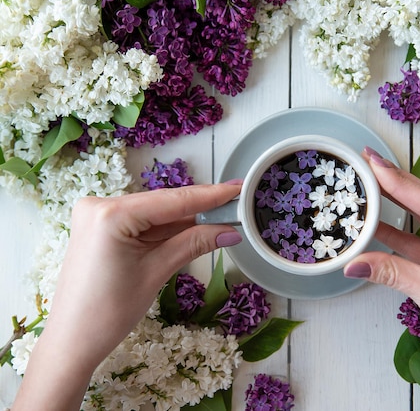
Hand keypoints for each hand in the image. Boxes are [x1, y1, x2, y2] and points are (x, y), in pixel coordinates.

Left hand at [12, 183, 241, 410]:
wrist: (72, 340)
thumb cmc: (108, 313)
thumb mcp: (157, 272)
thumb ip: (194, 243)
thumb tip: (229, 230)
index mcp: (110, 214)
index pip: (172, 201)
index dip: (210, 195)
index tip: (238, 188)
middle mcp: (100, 206)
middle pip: (164, 204)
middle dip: (201, 208)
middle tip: (237, 206)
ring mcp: (98, 216)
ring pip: (155, 214)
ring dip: (187, 220)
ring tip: (223, 219)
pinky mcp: (100, 228)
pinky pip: (143, 223)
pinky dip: (167, 229)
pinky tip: (195, 228)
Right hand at [344, 149, 419, 371]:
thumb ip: (392, 272)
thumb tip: (353, 264)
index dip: (399, 182)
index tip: (375, 163)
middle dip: (396, 182)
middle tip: (368, 161)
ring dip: (393, 203)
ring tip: (367, 183)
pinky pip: (416, 239)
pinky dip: (395, 231)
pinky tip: (374, 220)